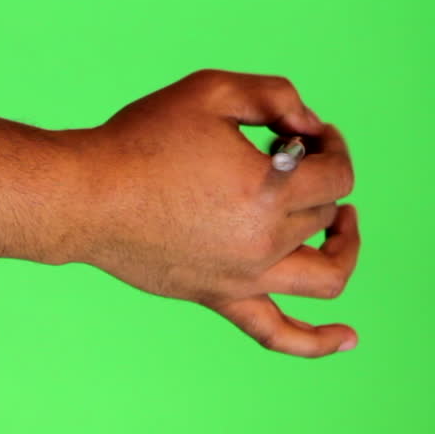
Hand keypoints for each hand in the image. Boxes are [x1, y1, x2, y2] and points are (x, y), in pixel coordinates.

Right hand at [69, 69, 359, 357]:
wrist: (86, 195)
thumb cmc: (141, 139)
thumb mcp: (210, 90)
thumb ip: (274, 95)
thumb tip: (309, 124)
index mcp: (270, 190)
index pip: (337, 173)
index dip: (331, 145)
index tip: (303, 131)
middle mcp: (265, 241)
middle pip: (324, 213)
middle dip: (316, 176)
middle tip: (278, 152)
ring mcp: (244, 277)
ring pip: (325, 275)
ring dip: (342, 247)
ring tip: (338, 224)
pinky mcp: (218, 296)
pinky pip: (278, 334)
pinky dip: (318, 343)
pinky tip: (348, 338)